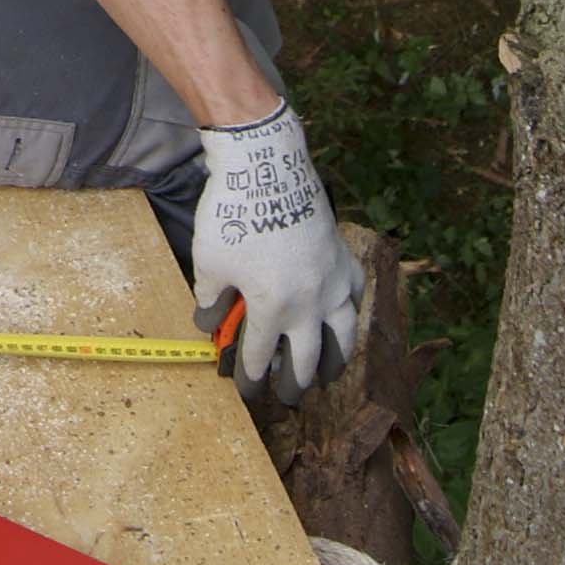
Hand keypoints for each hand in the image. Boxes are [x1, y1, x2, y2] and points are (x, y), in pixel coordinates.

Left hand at [191, 99, 363, 399]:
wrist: (268, 168)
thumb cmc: (234, 215)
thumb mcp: (209, 261)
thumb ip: (210, 298)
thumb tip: (208, 321)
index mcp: (272, 310)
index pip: (260, 359)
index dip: (250, 379)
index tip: (246, 392)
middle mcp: (309, 304)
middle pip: (307, 359)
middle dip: (296, 383)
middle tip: (289, 396)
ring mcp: (333, 282)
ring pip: (344, 335)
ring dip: (337, 359)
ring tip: (330, 374)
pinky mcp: (343, 257)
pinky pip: (356, 293)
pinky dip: (352, 309)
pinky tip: (347, 314)